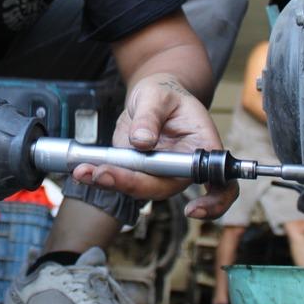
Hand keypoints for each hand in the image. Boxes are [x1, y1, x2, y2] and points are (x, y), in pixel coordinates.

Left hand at [70, 73, 238, 217]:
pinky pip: (121, 179)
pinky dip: (99, 176)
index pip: (221, 184)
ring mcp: (159, 173)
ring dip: (110, 182)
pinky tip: (82, 170)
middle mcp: (183, 168)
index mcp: (202, 148)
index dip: (213, 203)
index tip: (193, 210)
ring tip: (85, 171)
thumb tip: (142, 141)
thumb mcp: (157, 95)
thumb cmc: (164, 94)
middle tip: (103, 173)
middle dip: (133, 185)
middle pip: (164, 188)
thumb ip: (151, 115)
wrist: (150, 97)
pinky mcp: (137, 172)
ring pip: (139, 188)